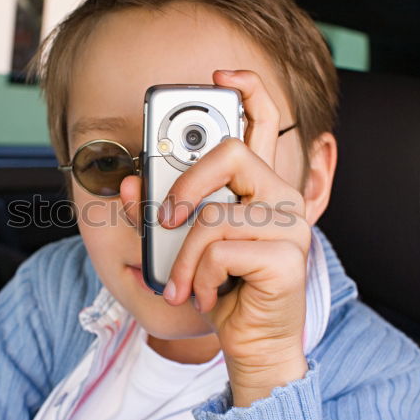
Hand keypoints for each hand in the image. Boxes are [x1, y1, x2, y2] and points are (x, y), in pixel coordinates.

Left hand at [159, 69, 311, 406]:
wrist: (253, 346)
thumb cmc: (222, 290)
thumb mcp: (183, 246)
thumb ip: (158, 213)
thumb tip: (129, 187)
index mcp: (262, 187)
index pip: (264, 122)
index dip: (246, 89)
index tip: (219, 74)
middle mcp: (283, 197)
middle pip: (230, 154)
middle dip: (184, 186)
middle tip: (166, 219)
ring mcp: (291, 227)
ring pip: (212, 216)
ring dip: (184, 259)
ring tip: (184, 283)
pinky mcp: (287, 258)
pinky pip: (219, 251)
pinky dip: (197, 278)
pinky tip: (208, 296)